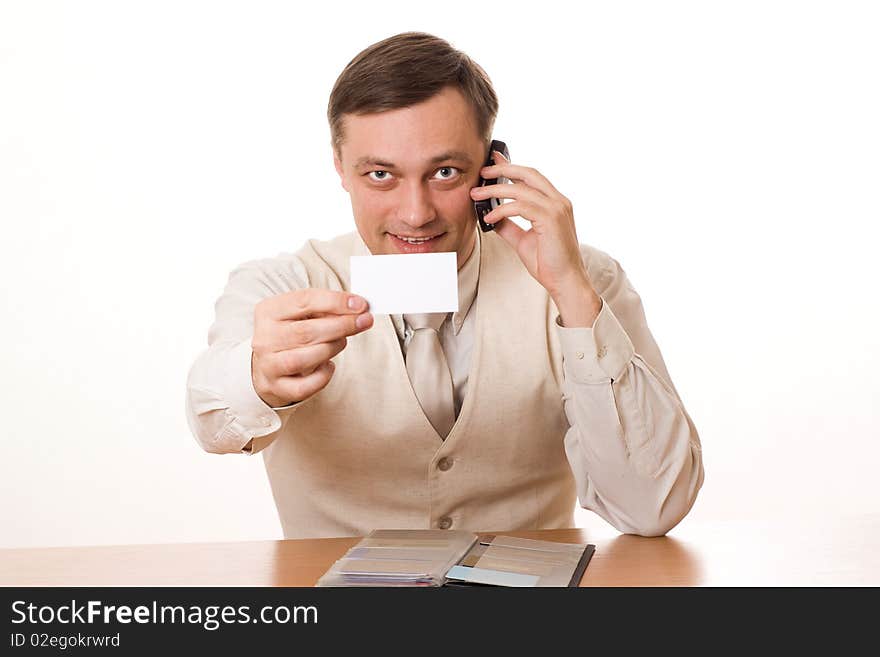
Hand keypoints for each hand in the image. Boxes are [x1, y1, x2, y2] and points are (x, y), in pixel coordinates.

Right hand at [251, 290, 372, 406]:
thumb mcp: (301, 313)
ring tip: (342, 342)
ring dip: (331, 349)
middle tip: (364, 321)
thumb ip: (325, 308)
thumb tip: (358, 308)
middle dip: (341, 325)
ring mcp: (268, 365)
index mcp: (269, 311)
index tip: (361, 304)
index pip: (304, 301)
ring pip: (303, 359)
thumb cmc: (291, 333)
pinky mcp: (276, 387)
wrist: (267, 363)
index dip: (335, 302)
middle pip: (306, 331)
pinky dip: (322, 377)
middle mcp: (265, 338)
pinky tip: (329, 366)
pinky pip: (303, 387)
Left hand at [469, 150, 593, 300]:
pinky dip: (501, 210)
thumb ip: (508, 225)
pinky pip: (520, 207)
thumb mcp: (523, 240)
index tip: (493, 161)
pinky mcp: (551, 219)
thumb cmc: (549, 263)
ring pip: (521, 189)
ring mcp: (557, 208)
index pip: (531, 177)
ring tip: (476, 195)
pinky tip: (489, 217)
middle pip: (528, 173)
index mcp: (555, 203)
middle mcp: (558, 201)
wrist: (565, 281)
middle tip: (482, 171)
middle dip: (503, 169)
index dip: (512, 167)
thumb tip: (490, 215)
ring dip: (495, 190)